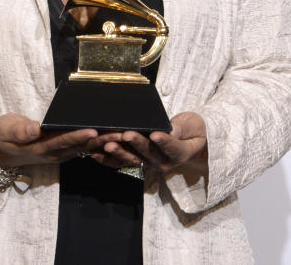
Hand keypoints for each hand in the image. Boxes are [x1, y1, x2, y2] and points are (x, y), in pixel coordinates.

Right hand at [0, 113, 122, 167]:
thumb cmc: (3, 136)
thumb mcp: (7, 130)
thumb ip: (21, 130)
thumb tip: (34, 129)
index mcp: (42, 147)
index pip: (64, 140)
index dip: (79, 137)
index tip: (94, 131)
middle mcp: (55, 152)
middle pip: (82, 146)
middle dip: (102, 140)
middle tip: (122, 133)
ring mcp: (60, 153)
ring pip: (86, 148)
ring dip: (105, 142)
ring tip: (124, 134)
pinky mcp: (63, 150)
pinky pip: (83, 149)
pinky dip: (98, 144)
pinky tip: (111, 139)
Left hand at [91, 112, 207, 175]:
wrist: (190, 144)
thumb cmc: (193, 130)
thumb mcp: (194, 125)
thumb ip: (184, 128)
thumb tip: (172, 129)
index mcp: (180, 153)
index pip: (172, 147)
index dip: (163, 141)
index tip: (155, 134)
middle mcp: (164, 162)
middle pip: (149, 153)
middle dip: (136, 143)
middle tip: (125, 134)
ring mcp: (149, 164)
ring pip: (133, 160)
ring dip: (119, 153)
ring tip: (108, 144)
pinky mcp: (138, 164)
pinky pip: (122, 164)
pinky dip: (109, 160)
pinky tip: (96, 153)